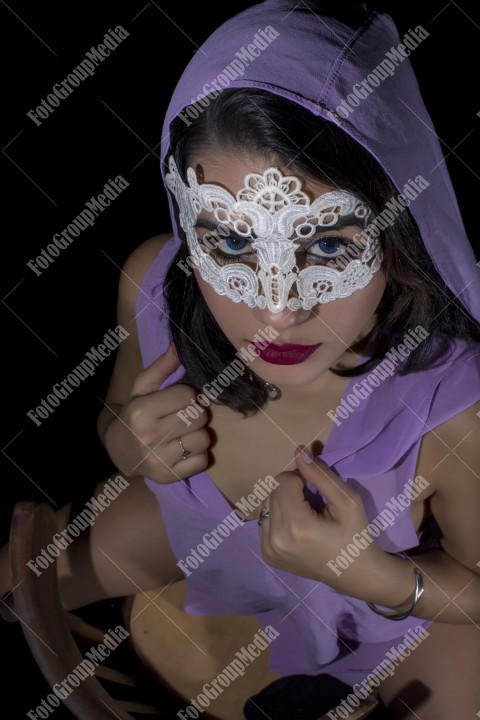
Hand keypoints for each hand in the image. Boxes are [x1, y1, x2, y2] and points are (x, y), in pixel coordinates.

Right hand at [104, 344, 210, 482]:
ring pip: (204, 439)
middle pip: (198, 417)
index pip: (187, 395)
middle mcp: (148, 436)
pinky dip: (199, 454)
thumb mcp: (143, 388)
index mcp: (141, 411)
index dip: (188, 395)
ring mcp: (159, 460)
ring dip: (200, 434)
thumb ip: (162, 366)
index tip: (179, 400)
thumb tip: (179, 345)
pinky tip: (184, 449)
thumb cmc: (135, 413)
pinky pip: (203, 460)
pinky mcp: (169, 477)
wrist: (120, 450)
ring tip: (185, 432)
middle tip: (184, 416)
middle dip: (196, 413)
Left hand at [259, 446, 389, 596]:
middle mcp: (276, 539)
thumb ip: (320, 474)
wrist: (355, 573)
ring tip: (304, 515)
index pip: (283, 481)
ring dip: (283, 502)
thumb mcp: (346, 500)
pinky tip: (296, 528)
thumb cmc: (355, 534)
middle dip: (291, 490)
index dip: (301, 480)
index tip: (317, 493)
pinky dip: (279, 517)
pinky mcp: (267, 555)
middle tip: (312, 503)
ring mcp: (269, 549)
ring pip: (266, 504)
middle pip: (272, 491)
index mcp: (296, 526)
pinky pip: (265, 520)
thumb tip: (299, 450)